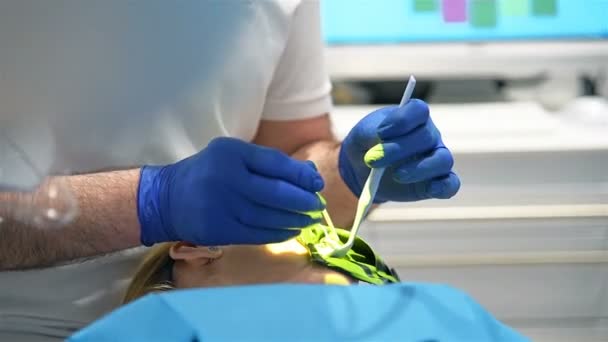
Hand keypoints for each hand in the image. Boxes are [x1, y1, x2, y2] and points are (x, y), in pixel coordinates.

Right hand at [137, 137, 324, 245]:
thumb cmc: (209, 173)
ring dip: (295, 220)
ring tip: (309, 220)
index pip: (276, 163)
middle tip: (317, 205)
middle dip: (303, 201)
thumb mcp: (234, 155)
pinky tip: (291, 230)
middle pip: (276, 193)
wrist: (168, 199)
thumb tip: (310, 173)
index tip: (318, 184)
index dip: (302, 175)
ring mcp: (221, 206)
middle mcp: (226, 178)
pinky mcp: (219, 230)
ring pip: (269, 216)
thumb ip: (269, 162)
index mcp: (231, 153)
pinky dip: (279, 233)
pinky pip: (258, 234)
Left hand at [339, 99, 459, 202]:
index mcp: (413, 116)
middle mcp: (430, 135)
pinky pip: (450, 184)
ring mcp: (436, 158)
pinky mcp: (436, 182)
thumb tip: (382, 140)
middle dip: (398, 149)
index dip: (402, 120)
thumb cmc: (367, 144)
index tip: (380, 132)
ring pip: (443, 160)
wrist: (364, 169)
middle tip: (372, 159)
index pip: (419, 110)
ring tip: (396, 175)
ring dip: (419, 169)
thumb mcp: (362, 134)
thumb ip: (371, 133)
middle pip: (426, 137)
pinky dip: (444, 187)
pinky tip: (430, 189)